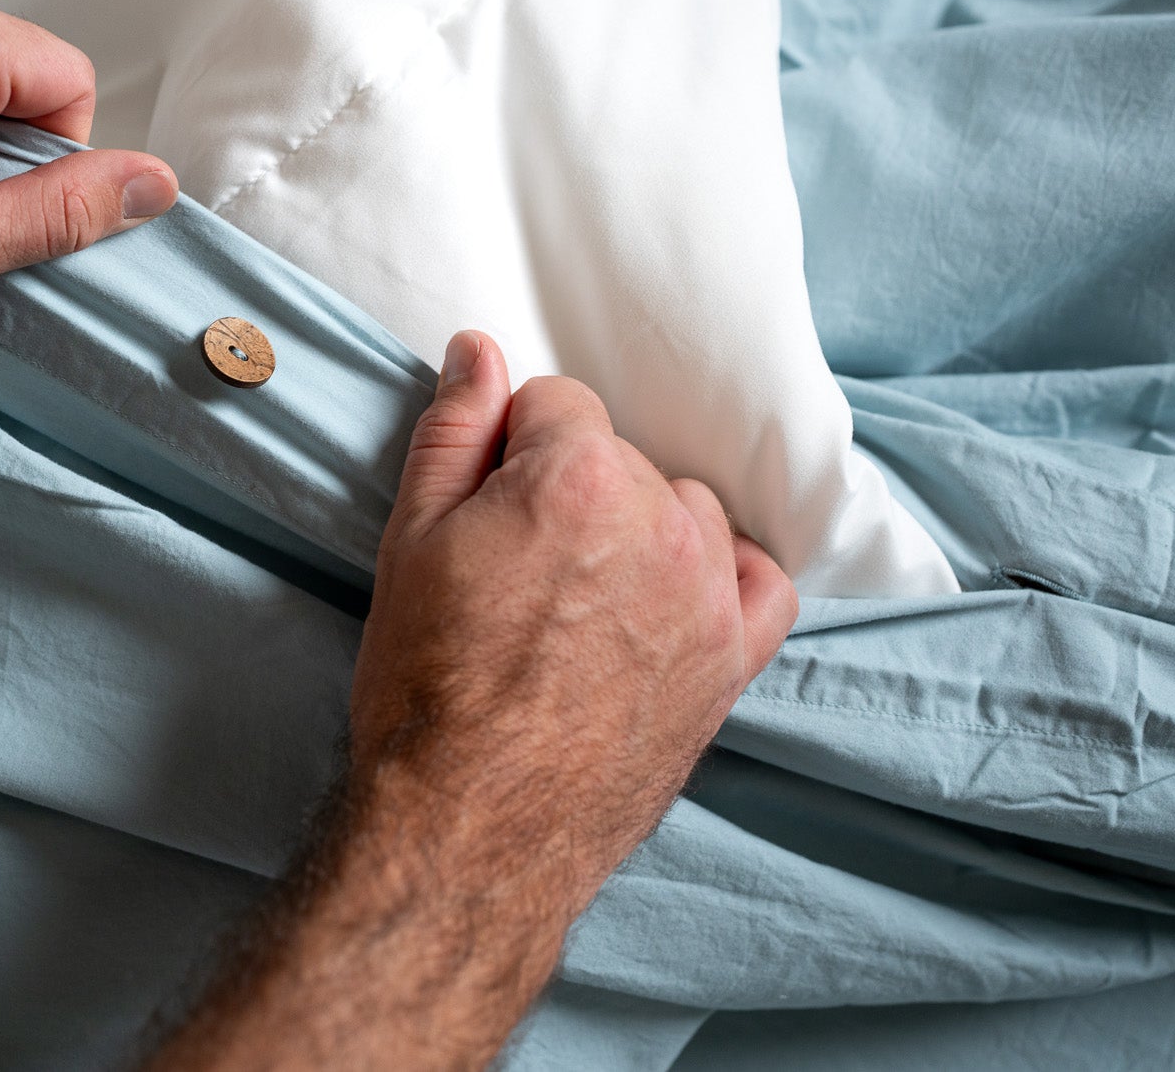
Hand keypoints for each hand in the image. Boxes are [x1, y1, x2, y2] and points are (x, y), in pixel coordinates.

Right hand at [143, 332, 794, 1071]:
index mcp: (579, 477)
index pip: (557, 402)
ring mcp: (709, 594)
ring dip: (641, 529)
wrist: (471, 824)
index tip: (485, 505)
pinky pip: (762, 579)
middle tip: (517, 567)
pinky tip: (670, 598)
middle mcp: (661, 523)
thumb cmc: (428, 684)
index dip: (509, 449)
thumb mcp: (411, 539)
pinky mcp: (734, 660)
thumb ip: (455, 430)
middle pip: (621, 456)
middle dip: (570, 489)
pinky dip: (724, 576)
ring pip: (686, 509)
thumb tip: (481, 351)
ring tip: (580, 596)